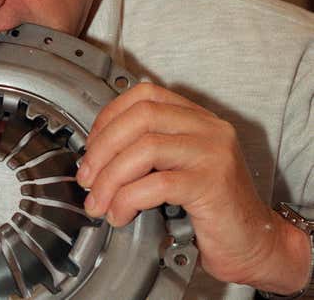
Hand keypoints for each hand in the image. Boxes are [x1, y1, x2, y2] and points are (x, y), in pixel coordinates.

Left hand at [76, 82, 309, 292]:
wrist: (255, 245)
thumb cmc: (213, 208)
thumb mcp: (177, 166)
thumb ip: (147, 149)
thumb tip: (96, 153)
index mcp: (196, 118)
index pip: (144, 95)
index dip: (109, 116)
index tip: (91, 144)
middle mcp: (208, 128)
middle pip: (140, 117)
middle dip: (102, 147)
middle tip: (86, 176)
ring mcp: (213, 153)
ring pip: (145, 148)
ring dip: (110, 177)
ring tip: (99, 201)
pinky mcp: (213, 184)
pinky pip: (157, 183)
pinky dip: (128, 199)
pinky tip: (121, 213)